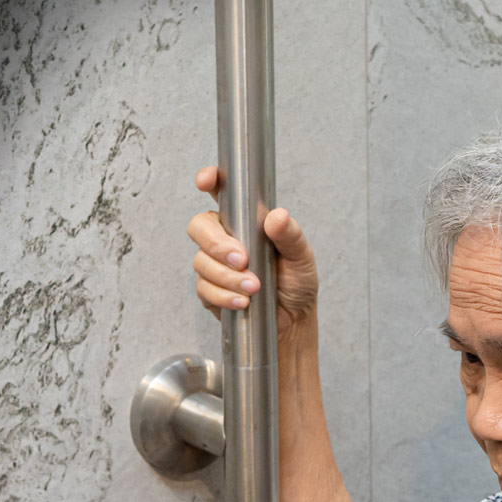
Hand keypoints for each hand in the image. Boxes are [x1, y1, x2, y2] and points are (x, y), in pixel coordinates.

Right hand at [187, 165, 318, 337]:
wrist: (293, 321)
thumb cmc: (297, 284)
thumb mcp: (301, 257)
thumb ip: (290, 236)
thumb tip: (278, 216)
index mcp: (246, 222)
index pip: (222, 193)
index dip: (209, 181)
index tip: (205, 181)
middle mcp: (225, 239)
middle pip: (200, 227)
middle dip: (218, 244)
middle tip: (242, 260)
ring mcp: (214, 264)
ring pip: (201, 261)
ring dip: (227, 277)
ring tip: (254, 288)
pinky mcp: (210, 290)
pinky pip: (204, 288)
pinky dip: (223, 296)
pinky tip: (243, 302)